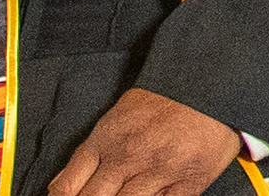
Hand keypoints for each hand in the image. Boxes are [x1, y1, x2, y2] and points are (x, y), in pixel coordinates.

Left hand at [39, 87, 236, 195]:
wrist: (208, 84)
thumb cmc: (161, 102)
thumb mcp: (115, 119)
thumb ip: (87, 154)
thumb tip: (59, 187)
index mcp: (106, 141)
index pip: (67, 187)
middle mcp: (129, 158)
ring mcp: (160, 172)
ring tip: (124, 195)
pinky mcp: (189, 182)